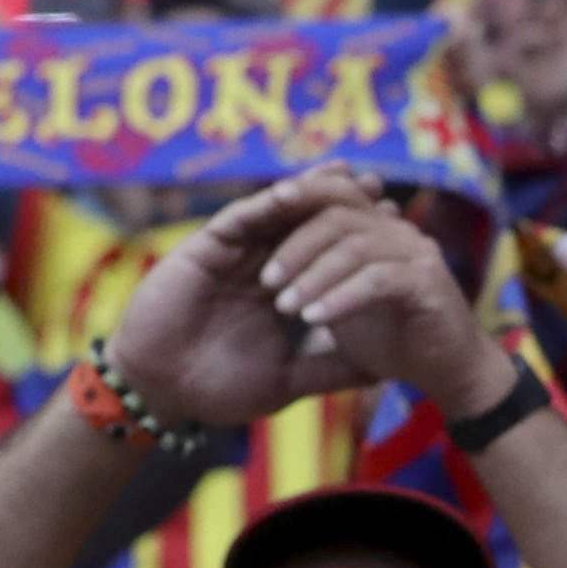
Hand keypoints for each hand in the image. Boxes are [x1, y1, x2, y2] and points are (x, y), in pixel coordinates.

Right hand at [111, 170, 501, 430]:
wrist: (165, 392)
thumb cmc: (222, 389)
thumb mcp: (292, 378)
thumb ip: (334, 368)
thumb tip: (390, 369)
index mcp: (286, 293)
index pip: (328, 257)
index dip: (360, 240)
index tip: (401, 229)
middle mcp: (263, 267)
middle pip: (307, 225)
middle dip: (341, 205)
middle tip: (378, 187)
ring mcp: (235, 257)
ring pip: (277, 213)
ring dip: (310, 192)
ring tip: (346, 175)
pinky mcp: (206, 250)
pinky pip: (239, 220)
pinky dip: (266, 204)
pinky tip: (294, 191)